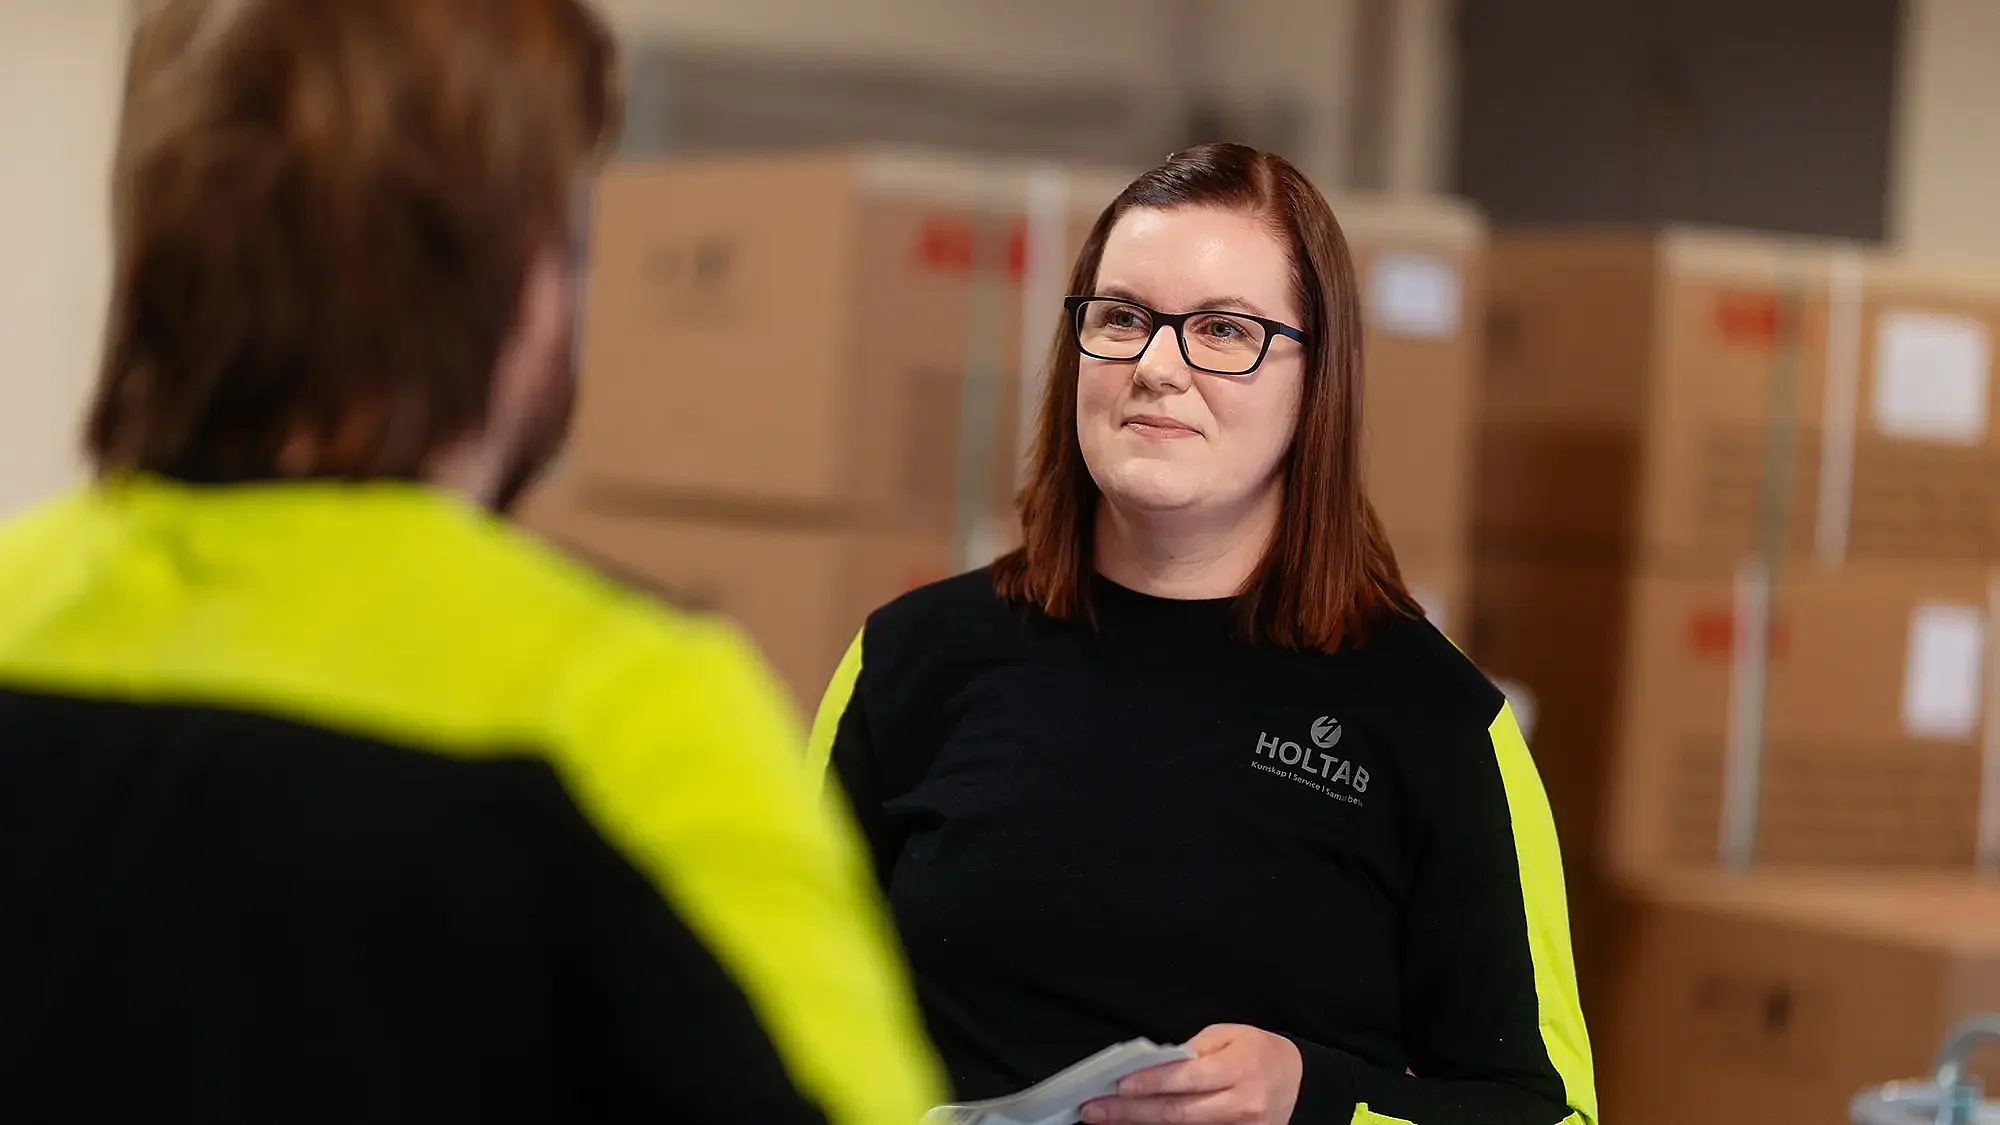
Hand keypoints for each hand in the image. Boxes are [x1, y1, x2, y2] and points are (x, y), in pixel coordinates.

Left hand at [1079, 1024, 1302, 1123]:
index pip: (1187, 1079)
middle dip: (1130, 1112)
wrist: (1300, 1083)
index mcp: (1239, 1069)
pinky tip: (1136, 1124)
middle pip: (1177, 1113)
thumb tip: (1154, 1065)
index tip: (1118, 1084)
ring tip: (1105, 1118)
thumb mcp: (1230, 1036)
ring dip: (1139, 1124)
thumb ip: (1194, 1052)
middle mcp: (1240, 1104)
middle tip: (1094, 1110)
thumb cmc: (1260, 1052)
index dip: (1151, 1083)